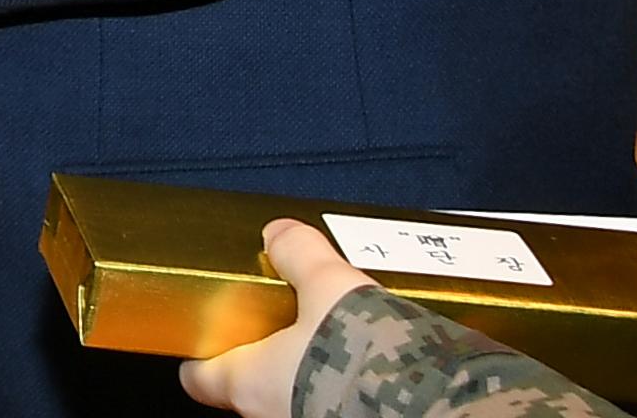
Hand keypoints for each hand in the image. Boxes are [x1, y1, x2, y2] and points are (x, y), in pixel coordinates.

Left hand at [179, 221, 374, 414]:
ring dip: (312, 368)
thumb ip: (297, 255)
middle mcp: (274, 415)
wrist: (436, 409)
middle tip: (285, 317)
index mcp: (249, 383)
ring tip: (341, 331)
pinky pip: (338, 404)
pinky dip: (350, 383)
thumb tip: (280, 235)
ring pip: (296, 395)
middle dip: (268, 352)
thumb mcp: (328, 285)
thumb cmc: (367, 361)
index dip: (203, 351)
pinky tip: (378, 359)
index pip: (200, 377)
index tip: (210, 330)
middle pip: (251, 384)